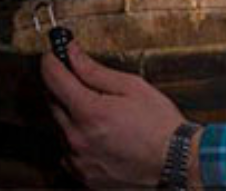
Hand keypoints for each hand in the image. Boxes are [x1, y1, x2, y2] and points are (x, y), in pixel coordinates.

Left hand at [42, 42, 185, 187]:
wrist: (172, 160)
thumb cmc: (158, 123)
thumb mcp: (132, 86)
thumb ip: (96, 71)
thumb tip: (74, 55)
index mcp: (89, 112)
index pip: (55, 80)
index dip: (52, 61)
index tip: (53, 53)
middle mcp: (76, 137)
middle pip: (53, 103)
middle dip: (63, 86)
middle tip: (79, 77)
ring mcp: (76, 159)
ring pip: (60, 127)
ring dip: (72, 113)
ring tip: (102, 110)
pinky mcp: (80, 173)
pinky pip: (68, 150)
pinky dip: (78, 137)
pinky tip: (100, 132)